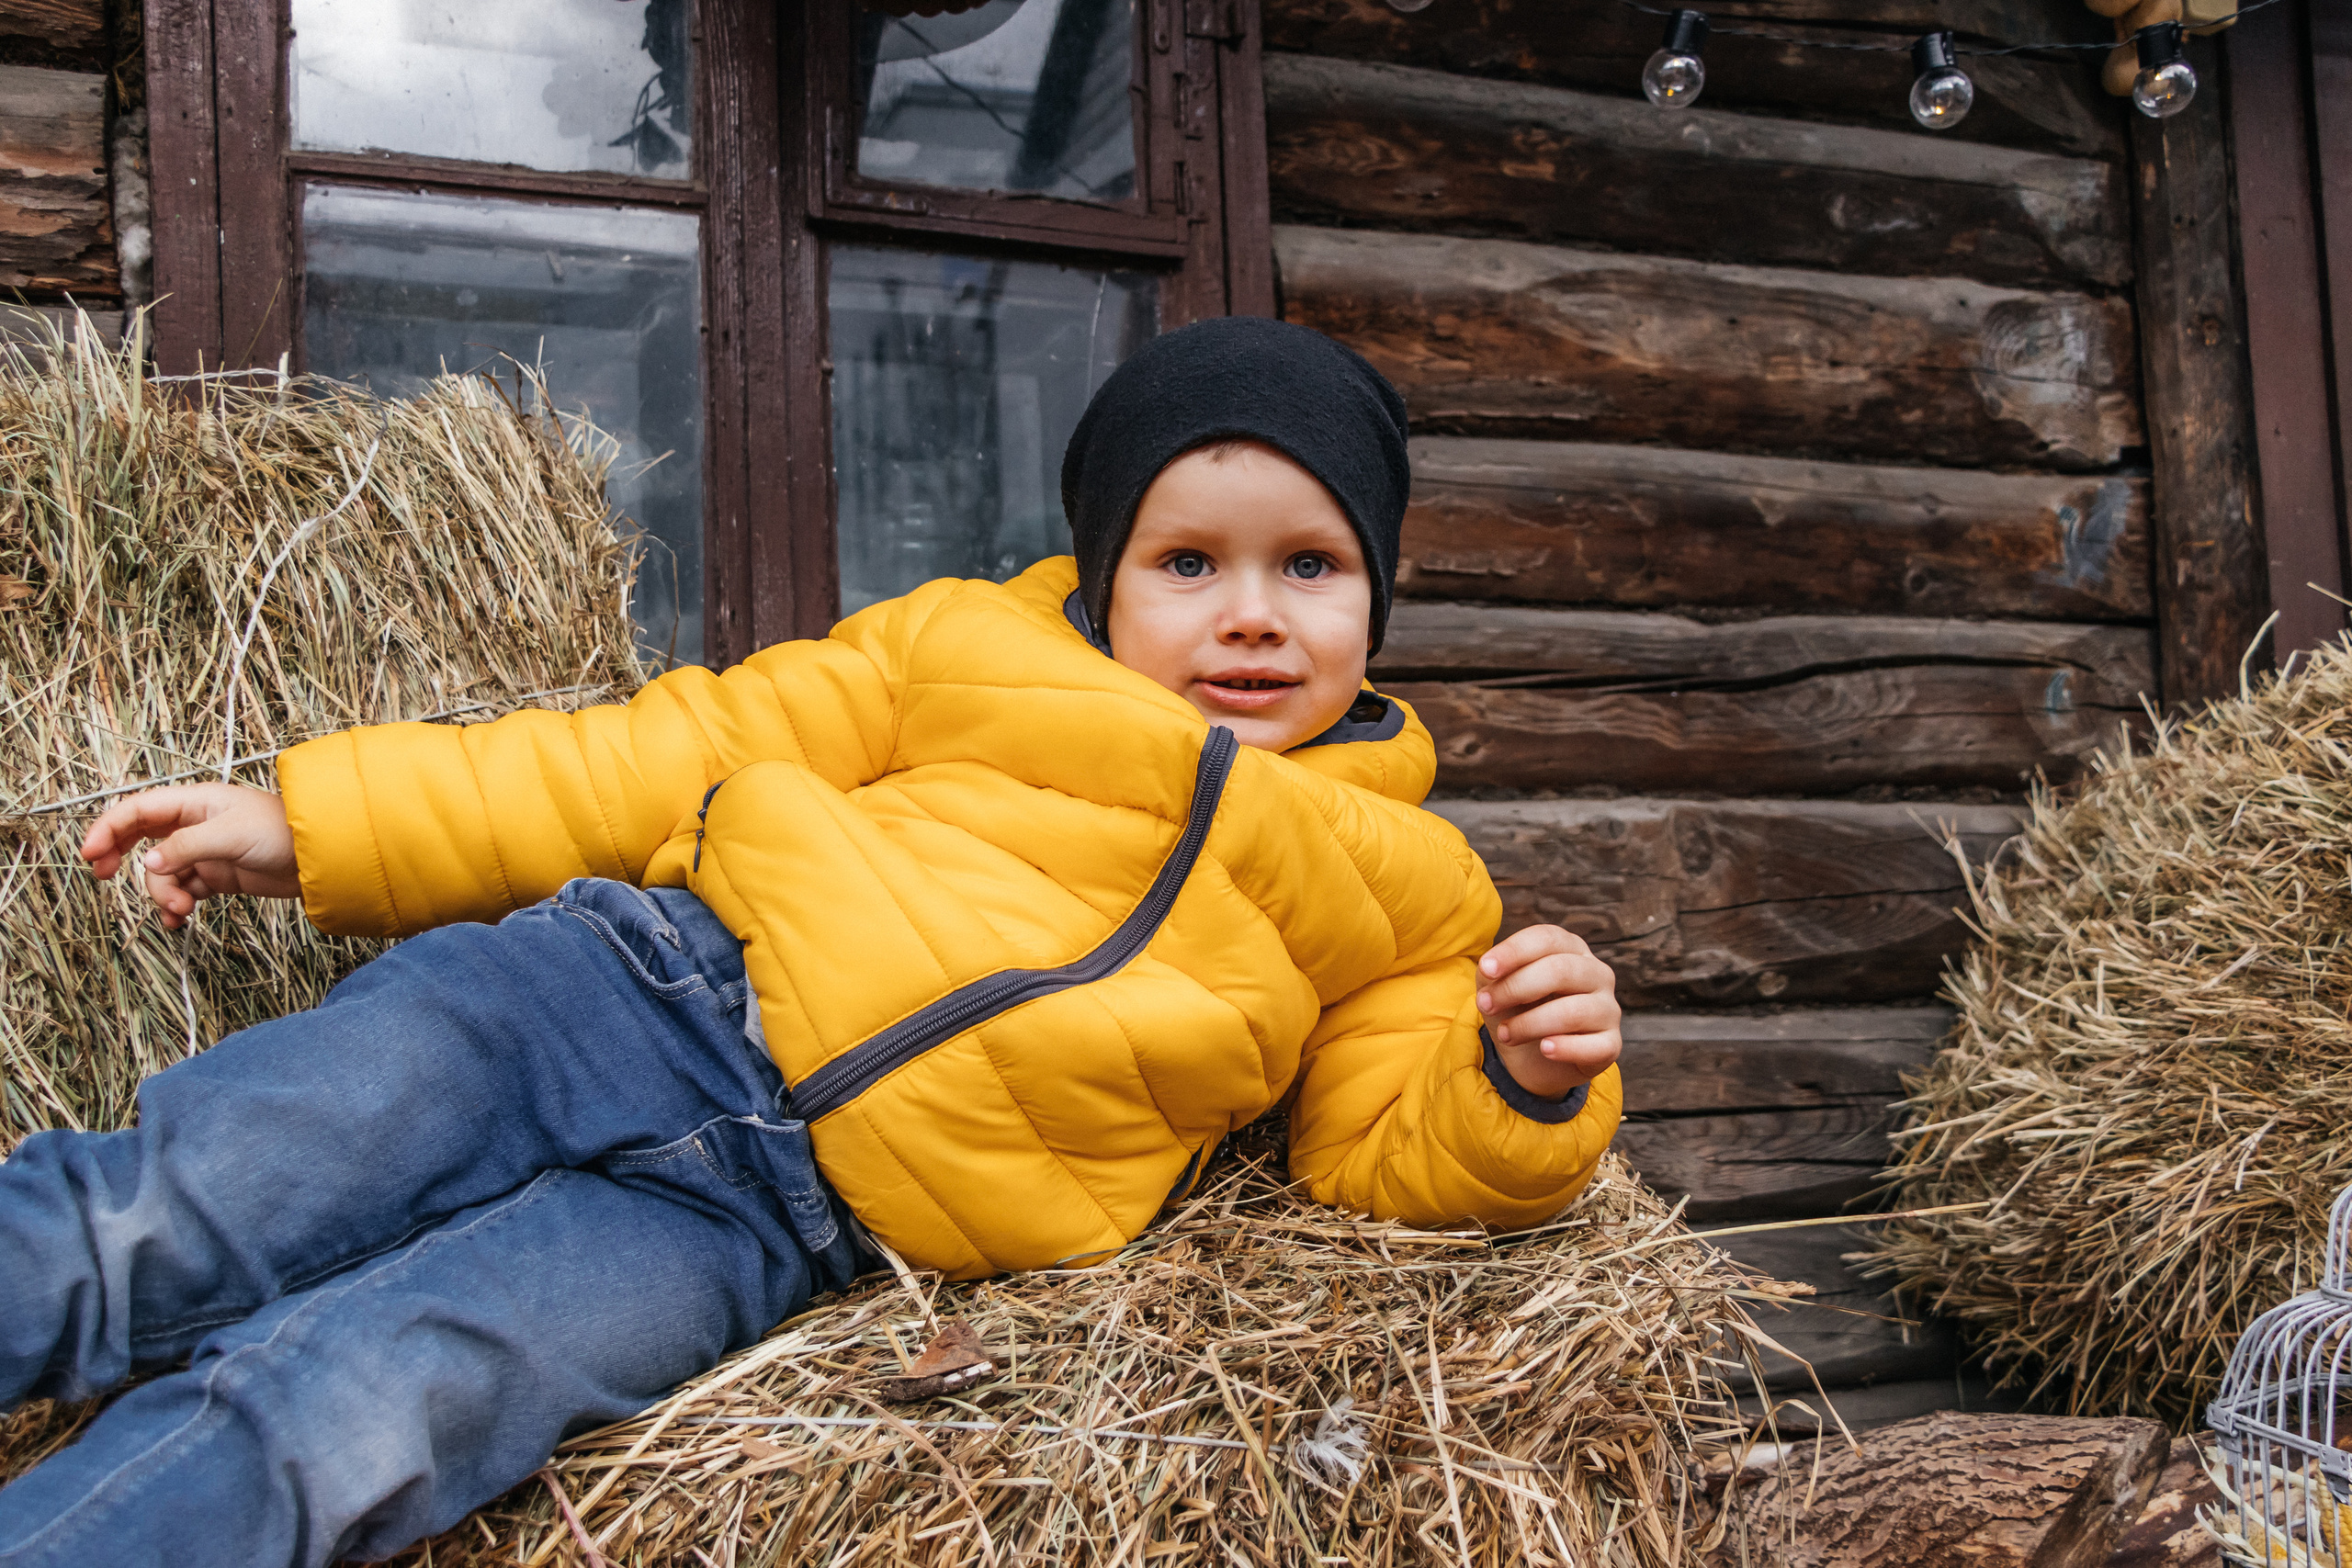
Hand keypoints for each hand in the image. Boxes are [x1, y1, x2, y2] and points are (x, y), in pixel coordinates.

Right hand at [81, 784, 300, 928]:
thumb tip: (149, 863)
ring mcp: (204, 852)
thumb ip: (186, 848)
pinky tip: (178, 920)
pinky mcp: (217, 876)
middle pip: (141, 839)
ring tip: (180, 909)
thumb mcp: (229, 835)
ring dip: (163, 894)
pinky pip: (183, 891)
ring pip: (162, 874)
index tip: (90, 854)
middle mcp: (194, 825)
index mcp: (193, 803)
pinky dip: (176, 906)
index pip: (137, 810)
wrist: (320, 857)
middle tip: (104, 877)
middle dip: (121, 858)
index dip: (109, 829)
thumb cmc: (282, 832)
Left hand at [1475, 924, 1620, 1101]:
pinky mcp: (1611, 1044)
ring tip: (1505, 1035)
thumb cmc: (1518, 1010)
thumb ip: (1493, 974)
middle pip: (1560, 970)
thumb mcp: (1498, 987)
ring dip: (1529, 1024)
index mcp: (1571, 949)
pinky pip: (1594, 1046)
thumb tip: (1489, 972)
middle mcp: (1596, 973)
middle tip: (1486, 1005)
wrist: (1534, 1058)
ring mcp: (1608, 1008)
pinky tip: (1544, 1049)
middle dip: (1515, 988)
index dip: (1514, 952)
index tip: (1486, 969)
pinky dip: (1565, 1048)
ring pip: (1572, 1011)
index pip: (1548, 938)